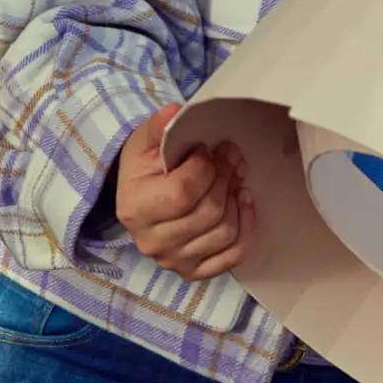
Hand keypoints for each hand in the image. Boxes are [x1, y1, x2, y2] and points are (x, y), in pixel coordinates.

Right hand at [113, 103, 255, 279]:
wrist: (139, 197)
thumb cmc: (145, 168)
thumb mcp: (146, 142)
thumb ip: (161, 127)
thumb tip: (177, 111)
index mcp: (136, 209)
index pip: (183, 192)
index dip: (205, 166)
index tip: (206, 149)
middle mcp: (152, 242)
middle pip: (209, 213)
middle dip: (226, 178)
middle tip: (231, 156)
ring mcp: (174, 260)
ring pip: (224, 233)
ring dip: (238, 201)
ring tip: (237, 178)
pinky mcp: (194, 271)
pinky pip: (233, 257)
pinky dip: (246, 228)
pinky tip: (243, 203)